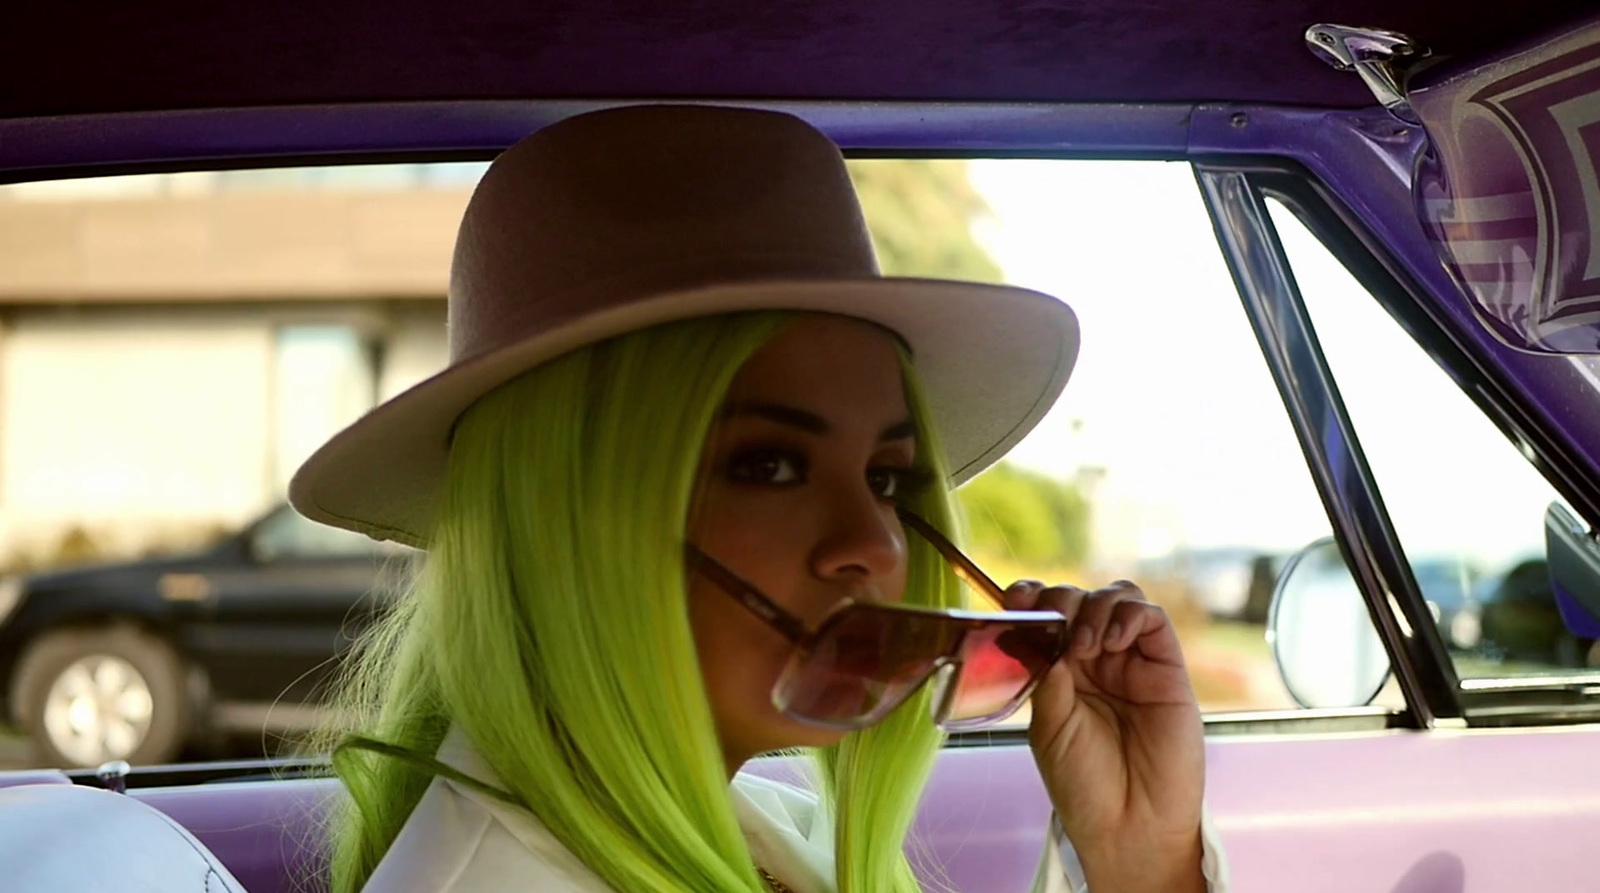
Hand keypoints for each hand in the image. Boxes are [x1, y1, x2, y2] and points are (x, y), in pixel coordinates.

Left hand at [1004, 580, 1205, 892]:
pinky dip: (1129, 615)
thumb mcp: (1048, 727)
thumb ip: (1047, 678)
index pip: (1045, 614)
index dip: (1031, 598)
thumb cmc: (1084, 784)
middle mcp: (1094, 659)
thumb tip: (1047, 635)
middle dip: (1062, 601)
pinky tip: (1111, 642)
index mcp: (1058, 670)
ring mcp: (1131, 660)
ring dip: (1094, 606)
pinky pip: (1152, 618)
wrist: (1128, 825)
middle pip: (1079, 597)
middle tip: (1055, 627)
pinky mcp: (1166, 668)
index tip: (1016, 600)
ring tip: (1083, 644)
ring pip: (1117, 598)